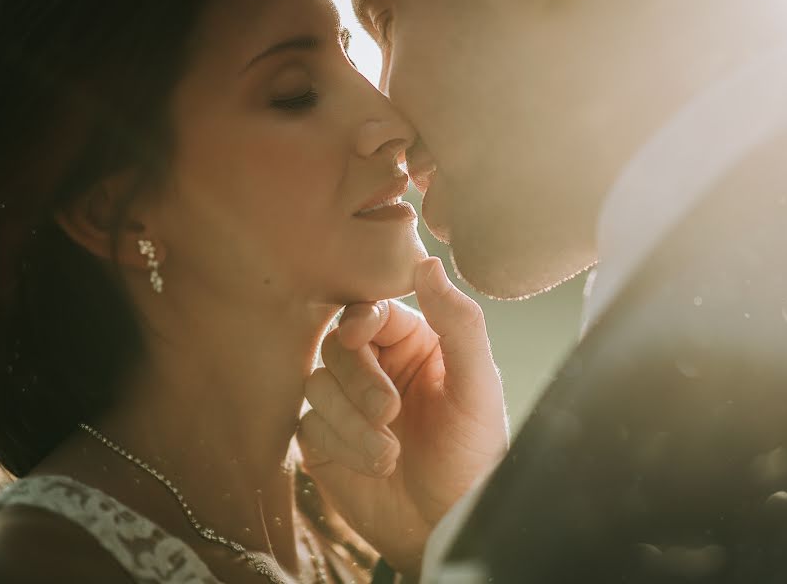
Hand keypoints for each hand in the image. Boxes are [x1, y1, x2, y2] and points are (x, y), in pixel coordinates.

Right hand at [298, 257, 508, 576]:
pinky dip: (339, 445)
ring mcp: (346, 404)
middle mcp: (376, 367)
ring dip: (352, 422)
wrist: (447, 525)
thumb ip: (459, 323)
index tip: (362, 337)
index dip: (361, 320)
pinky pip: (309, 424)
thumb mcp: (478, 386)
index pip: (371, 311)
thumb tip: (428, 262)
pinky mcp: (324, 440)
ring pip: (318, 384)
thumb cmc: (473, 453)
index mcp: (413, 343)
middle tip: (390, 413)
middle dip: (360, 381)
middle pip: (338, 345)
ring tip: (389, 454)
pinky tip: (373, 466)